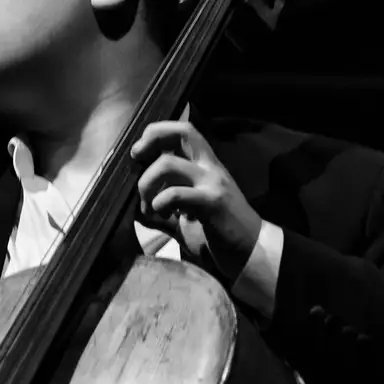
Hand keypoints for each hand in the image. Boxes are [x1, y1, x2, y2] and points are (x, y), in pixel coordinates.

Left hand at [129, 114, 261, 280]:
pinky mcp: (213, 203)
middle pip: (183, 131)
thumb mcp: (186, 215)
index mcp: (205, 165)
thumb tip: (132, 206)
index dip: (157, 132)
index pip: (183, 131)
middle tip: (136, 159)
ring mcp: (213, 183)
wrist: (250, 252)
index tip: (138, 152)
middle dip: (152, 138)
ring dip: (147, 184)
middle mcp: (210, 167)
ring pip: (168, 164)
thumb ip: (164, 206)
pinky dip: (159, 203)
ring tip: (148, 206)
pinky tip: (164, 217)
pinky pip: (176, 194)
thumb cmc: (218, 232)